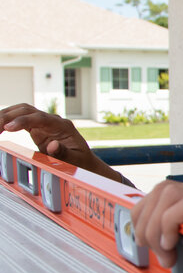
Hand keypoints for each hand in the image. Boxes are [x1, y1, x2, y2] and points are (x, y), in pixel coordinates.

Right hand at [0, 103, 122, 182]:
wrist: (84, 162)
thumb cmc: (81, 162)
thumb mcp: (76, 160)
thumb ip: (64, 153)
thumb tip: (53, 145)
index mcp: (63, 126)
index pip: (40, 118)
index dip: (23, 121)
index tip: (8, 128)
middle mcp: (52, 121)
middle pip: (27, 110)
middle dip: (8, 116)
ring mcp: (44, 123)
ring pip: (21, 111)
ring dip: (5, 116)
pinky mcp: (37, 128)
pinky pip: (20, 120)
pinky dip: (8, 122)